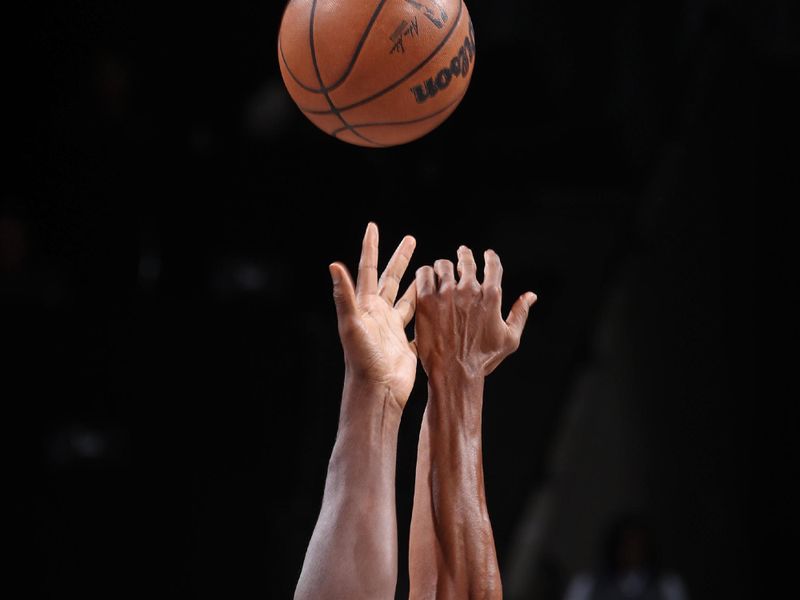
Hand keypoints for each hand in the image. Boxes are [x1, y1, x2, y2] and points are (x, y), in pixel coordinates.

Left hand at [329, 222, 417, 406]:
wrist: (377, 392)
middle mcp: (379, 315)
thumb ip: (344, 295)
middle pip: (391, 279)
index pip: (368, 270)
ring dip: (417, 283)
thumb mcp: (351, 324)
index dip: (370, 248)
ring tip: (430, 268)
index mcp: (366, 306)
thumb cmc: (362, 360)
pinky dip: (428, 312)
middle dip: (400, 258)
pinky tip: (438, 304)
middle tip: (411, 239)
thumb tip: (333, 264)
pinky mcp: (406, 345)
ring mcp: (393, 329)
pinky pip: (419, 324)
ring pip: (408, 299)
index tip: (373, 226)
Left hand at [415, 246, 536, 377]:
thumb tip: (531, 296)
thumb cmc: (483, 359)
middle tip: (462, 254)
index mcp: (492, 296)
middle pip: (467, 260)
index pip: (493, 265)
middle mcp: (470, 290)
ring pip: (444, 265)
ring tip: (441, 270)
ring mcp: (447, 294)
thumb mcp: (509, 338)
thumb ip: (520, 313)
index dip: (490, 257)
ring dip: (444, 266)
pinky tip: (426, 279)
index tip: (487, 255)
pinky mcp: (427, 300)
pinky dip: (426, 274)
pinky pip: (424, 274)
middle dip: (465, 255)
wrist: (454, 372)